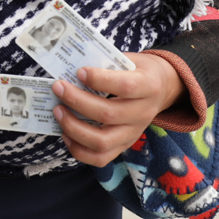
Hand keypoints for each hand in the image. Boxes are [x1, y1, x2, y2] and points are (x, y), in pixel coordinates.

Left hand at [50, 53, 186, 167]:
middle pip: (108, 115)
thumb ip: (106, 64)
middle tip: (58, 88)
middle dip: (77, 101)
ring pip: (102, 141)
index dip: (99, 80)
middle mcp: (143, 113)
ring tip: (58, 111)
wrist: (160, 89)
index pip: (126, 86)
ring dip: (74, 128)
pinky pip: (100, 158)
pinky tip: (65, 133)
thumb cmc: (137, 71)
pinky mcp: (124, 146)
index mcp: (149, 86)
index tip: (79, 71)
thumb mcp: (129, 60)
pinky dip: (78, 149)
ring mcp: (134, 133)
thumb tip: (70, 69)